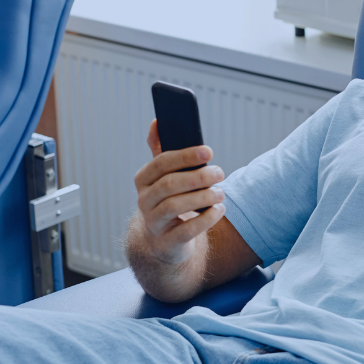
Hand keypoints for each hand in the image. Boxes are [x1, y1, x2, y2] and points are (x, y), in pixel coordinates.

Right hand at [132, 119, 226, 264]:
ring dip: (203, 197)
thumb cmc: (168, 200)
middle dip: (198, 176)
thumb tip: (158, 121)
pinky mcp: (167, 242)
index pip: (161, 163)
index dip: (185, 156)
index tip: (208, 151)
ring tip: (220, 193)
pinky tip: (219, 210)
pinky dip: (206, 219)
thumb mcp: (163, 177)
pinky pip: (187, 230)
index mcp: (143, 179)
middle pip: (170, 184)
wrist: (163, 241)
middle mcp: (144, 200)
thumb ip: (161, 151)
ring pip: (176, 206)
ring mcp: (153, 223)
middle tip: (219, 172)